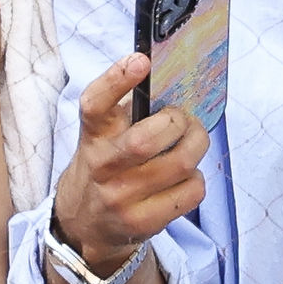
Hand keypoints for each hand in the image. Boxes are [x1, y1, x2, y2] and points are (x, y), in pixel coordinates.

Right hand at [53, 53, 207, 272]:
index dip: (116, 79)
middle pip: (148, 139)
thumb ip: (128, 109)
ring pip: (180, 164)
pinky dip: (197, 179)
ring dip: (196, 146)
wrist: (85, 223)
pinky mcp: (142, 222)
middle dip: (179, 122)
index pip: (95, 104)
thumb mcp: (104, 134)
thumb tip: (171, 83)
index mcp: (93, 134)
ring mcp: (120, 197)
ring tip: (192, 143)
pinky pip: (191, 191)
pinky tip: (185, 177)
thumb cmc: (106, 165)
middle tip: (183, 120)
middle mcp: (102, 165)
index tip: (142, 60)